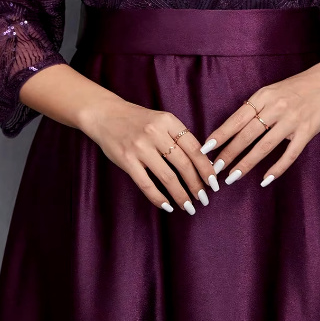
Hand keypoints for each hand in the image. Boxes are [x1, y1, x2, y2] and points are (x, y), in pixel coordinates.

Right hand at [82, 97, 219, 213]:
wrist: (105, 114)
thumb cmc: (137, 119)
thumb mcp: (161, 119)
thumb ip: (178, 136)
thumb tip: (201, 162)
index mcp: (168, 121)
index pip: (194, 148)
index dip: (206, 167)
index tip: (214, 182)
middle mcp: (155, 133)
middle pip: (184, 164)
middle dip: (197, 185)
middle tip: (204, 198)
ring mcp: (140, 147)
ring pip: (168, 177)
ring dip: (181, 195)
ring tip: (189, 206)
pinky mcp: (126, 160)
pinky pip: (146, 184)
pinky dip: (158, 197)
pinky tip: (167, 205)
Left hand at [198, 66, 319, 186]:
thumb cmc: (296, 88)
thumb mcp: (271, 91)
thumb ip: (255, 107)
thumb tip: (233, 125)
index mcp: (263, 96)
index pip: (237, 118)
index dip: (221, 134)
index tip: (206, 148)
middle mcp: (276, 107)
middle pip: (247, 134)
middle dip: (229, 153)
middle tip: (215, 169)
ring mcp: (292, 120)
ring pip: (265, 146)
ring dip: (247, 163)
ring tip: (233, 176)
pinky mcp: (307, 132)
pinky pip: (290, 154)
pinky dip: (277, 168)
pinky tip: (265, 180)